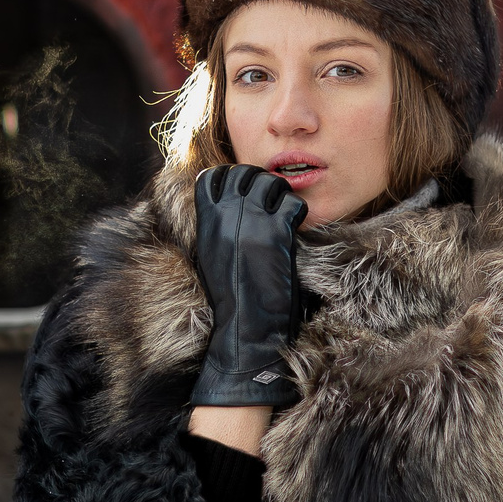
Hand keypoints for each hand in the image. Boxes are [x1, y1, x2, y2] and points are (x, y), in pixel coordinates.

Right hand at [189, 165, 307, 407]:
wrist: (245, 329)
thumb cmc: (229, 298)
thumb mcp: (209, 256)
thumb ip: (215, 227)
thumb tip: (223, 206)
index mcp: (205, 221)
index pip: (211, 176)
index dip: (230, 179)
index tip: (243, 195)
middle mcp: (226, 216)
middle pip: (243, 172)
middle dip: (258, 181)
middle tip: (269, 202)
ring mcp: (252, 222)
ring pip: (270, 182)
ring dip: (280, 194)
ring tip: (282, 215)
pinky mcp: (277, 234)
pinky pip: (293, 203)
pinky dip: (298, 212)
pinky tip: (294, 230)